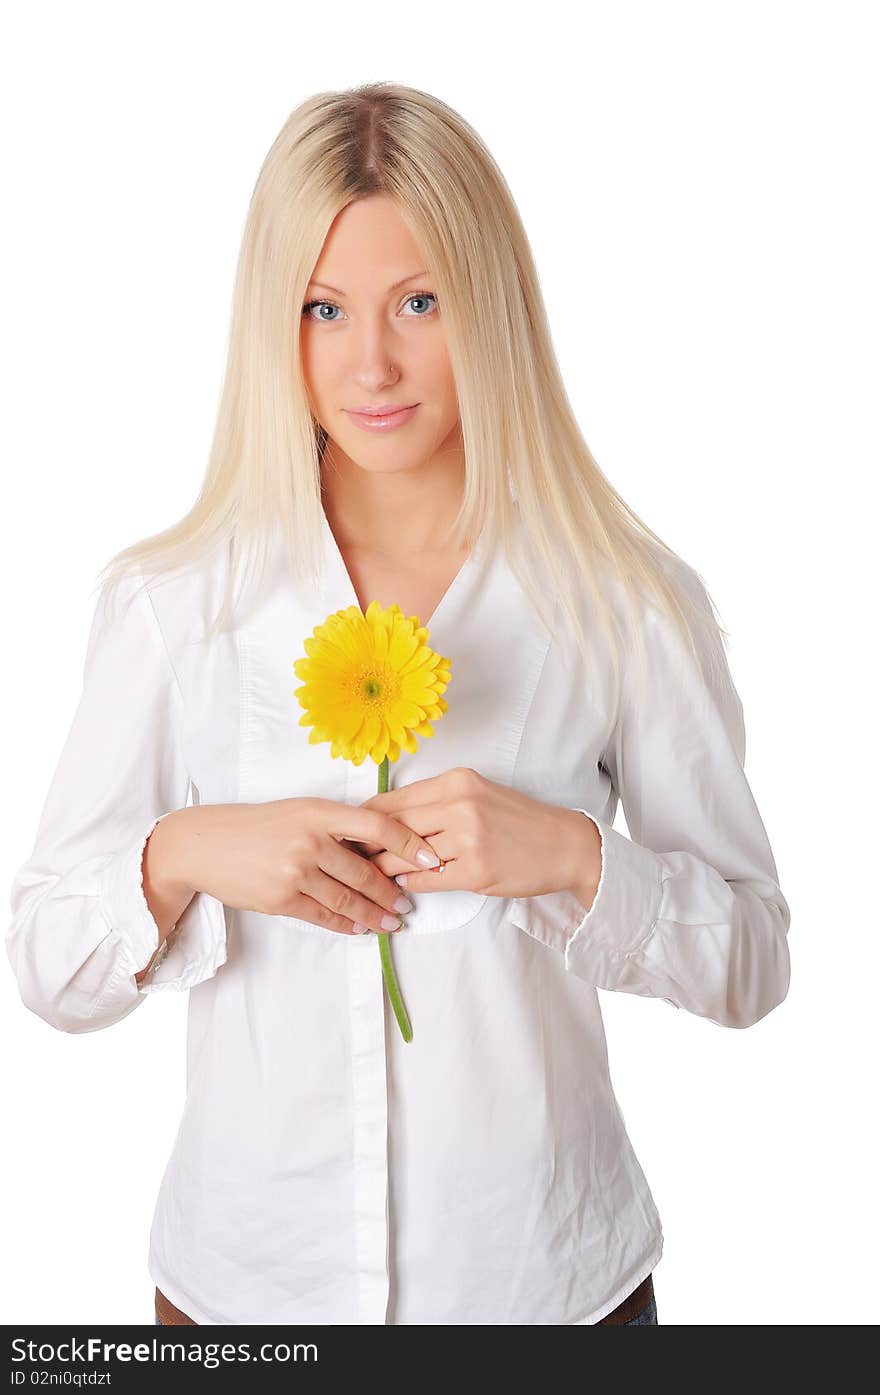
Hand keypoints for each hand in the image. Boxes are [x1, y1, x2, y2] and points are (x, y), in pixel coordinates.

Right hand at [166, 798, 440, 936]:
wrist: (205, 845)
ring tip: (393, 922)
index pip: (377, 826)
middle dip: (392, 892)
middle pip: (366, 872)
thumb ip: (336, 825)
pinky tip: (360, 928)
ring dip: (375, 914)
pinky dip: (347, 924)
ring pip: (348, 900)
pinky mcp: (281, 899)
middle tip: (409, 903)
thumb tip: (382, 844)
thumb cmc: (259, 825)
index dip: (409, 843)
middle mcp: (310, 840)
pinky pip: (324, 916)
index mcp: (319, 812)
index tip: (431, 858)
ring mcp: (295, 872)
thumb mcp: (299, 811)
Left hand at [353, 767, 600, 899]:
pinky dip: (411, 884)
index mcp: (456, 781)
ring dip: (385, 870)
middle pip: (393, 827)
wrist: (565, 844)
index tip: (347, 833)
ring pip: (406, 856)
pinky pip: (427, 880)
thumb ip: (435, 803)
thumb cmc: (519, 821)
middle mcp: (460, 804)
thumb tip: (386, 819)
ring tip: (369, 878)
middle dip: (366, 846)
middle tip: (347, 860)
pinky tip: (405, 887)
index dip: (364, 820)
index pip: (393, 800)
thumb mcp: (477, 795)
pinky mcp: (477, 870)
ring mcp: (468, 838)